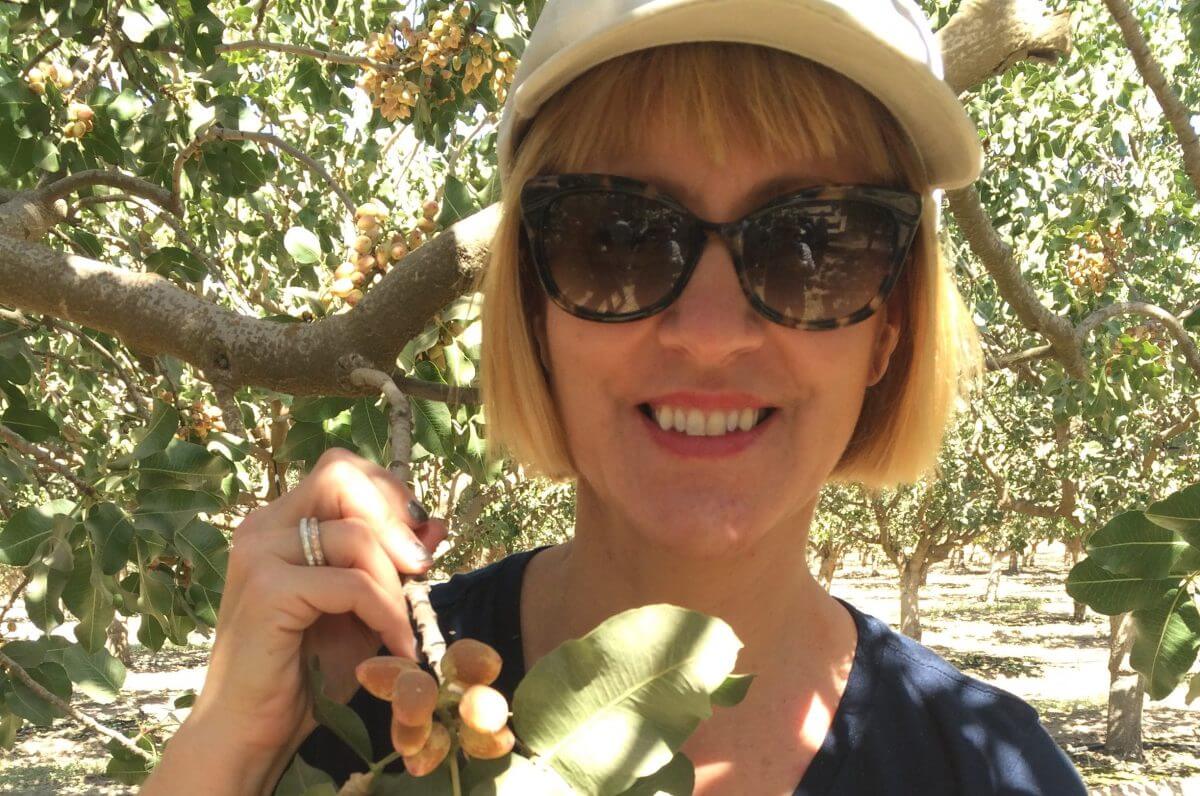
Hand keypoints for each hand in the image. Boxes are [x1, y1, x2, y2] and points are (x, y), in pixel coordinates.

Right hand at [183, 448, 447, 761]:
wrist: (254, 732)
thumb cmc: (308, 671)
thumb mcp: (365, 607)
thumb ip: (393, 563)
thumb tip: (435, 524)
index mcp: (281, 522)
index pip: (342, 468)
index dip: (388, 494)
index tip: (417, 542)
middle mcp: (263, 527)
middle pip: (342, 474)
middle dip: (394, 519)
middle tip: (420, 568)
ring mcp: (259, 553)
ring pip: (355, 534)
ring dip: (395, 583)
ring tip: (405, 628)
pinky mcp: (266, 589)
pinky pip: (350, 583)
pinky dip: (385, 612)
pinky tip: (397, 647)